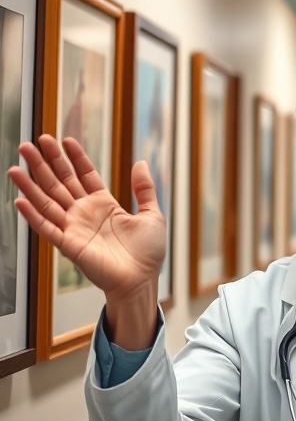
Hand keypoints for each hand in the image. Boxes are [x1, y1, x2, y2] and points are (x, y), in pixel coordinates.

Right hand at [8, 136, 165, 347]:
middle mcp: (85, 214)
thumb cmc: (147, 253)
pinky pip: (47, 227)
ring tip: (17, 164)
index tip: (65, 139)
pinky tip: (20, 199)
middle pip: (61, 183)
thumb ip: (144, 189)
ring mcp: (75, 228)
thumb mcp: (152, 214)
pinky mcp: (69, 245)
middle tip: (33, 143)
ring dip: (31, 184)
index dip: (75, 158)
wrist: (142, 280)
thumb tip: (140, 162)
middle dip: (47, 162)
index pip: (85, 175)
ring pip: (48, 201)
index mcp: (104, 204)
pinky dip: (33, 215)